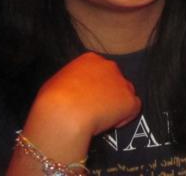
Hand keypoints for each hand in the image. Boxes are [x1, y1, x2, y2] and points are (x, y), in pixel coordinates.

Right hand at [9, 53, 140, 173]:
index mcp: (90, 59)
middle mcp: (110, 66)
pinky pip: (132, 109)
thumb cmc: (53, 98)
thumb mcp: (56, 82)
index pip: (99, 70)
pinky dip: (124, 117)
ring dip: (117, 104)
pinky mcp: (130, 100)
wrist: (65, 113)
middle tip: (95, 108)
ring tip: (102, 118)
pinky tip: (110, 124)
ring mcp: (122, 82)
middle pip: (114, 79)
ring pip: (124, 93)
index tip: (87, 97)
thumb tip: (71, 92)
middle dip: (107, 92)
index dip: (94, 85)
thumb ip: (70, 82)